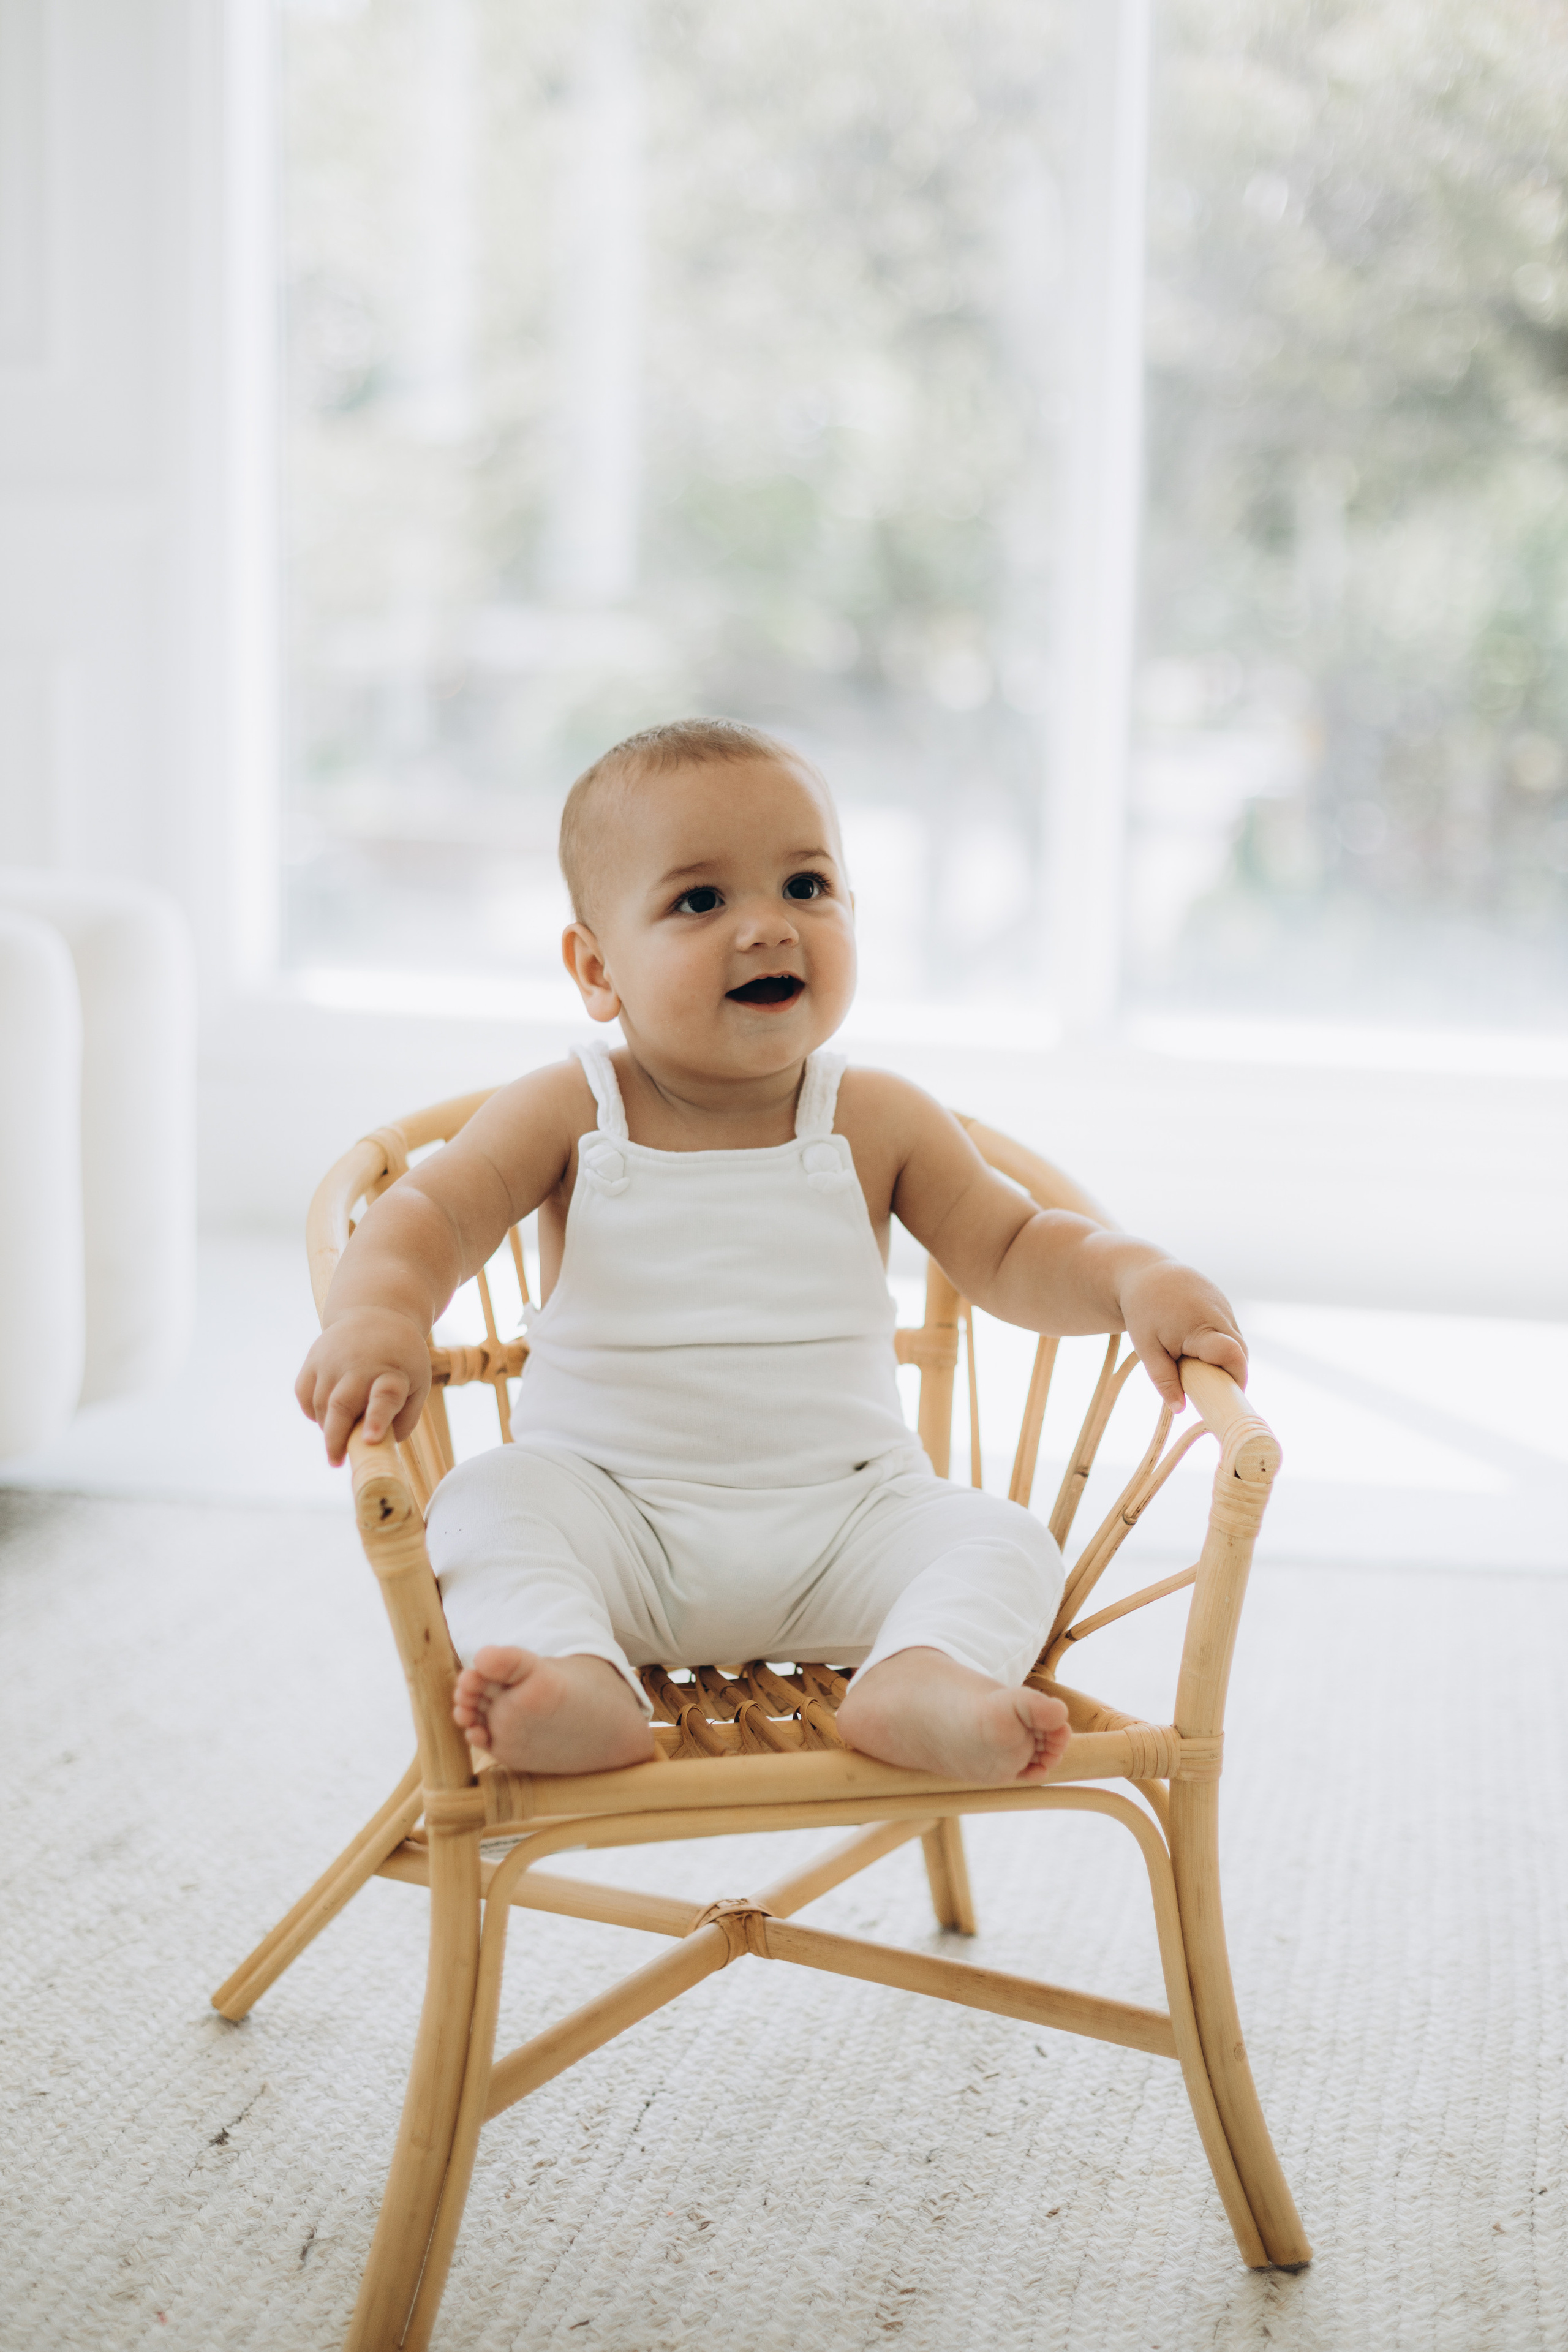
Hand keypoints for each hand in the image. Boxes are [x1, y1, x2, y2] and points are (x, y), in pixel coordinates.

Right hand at [294, 1307, 431, 1465]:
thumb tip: (378, 1447)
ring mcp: (331, 1360)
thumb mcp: (417, 1383)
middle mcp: (359, 1364)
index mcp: (391, 1372)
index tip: (370, 1439)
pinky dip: (313, 1411)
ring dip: (329, 1427)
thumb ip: (404, 1418)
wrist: (376, 1313)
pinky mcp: (313, 1359)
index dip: (378, 1419)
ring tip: (343, 1431)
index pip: (384, 1397)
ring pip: (321, 1406)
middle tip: (336, 1460)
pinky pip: (304, 1396)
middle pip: (341, 1405)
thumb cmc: (401, 1359)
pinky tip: (328, 1412)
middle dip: (336, 1438)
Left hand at [1116, 1259, 1247, 1412]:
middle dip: (1230, 1374)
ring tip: (1198, 1364)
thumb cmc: (1142, 1310)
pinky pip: (1229, 1329)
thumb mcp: (1147, 1348)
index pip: (1233, 1355)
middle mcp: (1219, 1314)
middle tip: (1208, 1388)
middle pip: (1240, 1353)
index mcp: (1201, 1326)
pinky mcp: (1223, 1301)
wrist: (1144, 1271)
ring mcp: (1224, 1305)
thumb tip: (1179, 1409)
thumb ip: (1163, 1378)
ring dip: (1225, 1358)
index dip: (1235, 1379)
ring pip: (1236, 1342)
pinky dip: (1220, 1343)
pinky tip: (1199, 1346)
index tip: (1224, 1397)